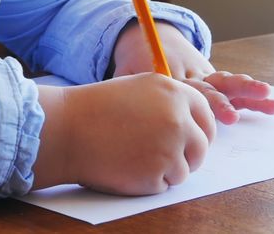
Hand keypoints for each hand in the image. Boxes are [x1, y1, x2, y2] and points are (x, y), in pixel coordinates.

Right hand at [34, 74, 215, 194]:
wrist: (67, 129)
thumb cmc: (95, 109)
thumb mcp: (138, 89)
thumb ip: (168, 102)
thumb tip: (192, 124)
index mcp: (174, 93)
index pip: (206, 116)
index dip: (201, 131)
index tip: (194, 140)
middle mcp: (178, 119)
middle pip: (201, 147)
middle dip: (187, 155)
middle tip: (163, 156)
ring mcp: (170, 148)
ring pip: (184, 170)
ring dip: (164, 170)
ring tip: (133, 156)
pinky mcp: (157, 174)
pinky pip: (164, 185)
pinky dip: (147, 182)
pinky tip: (125, 166)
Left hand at [113, 21, 273, 123]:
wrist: (148, 37)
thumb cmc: (133, 64)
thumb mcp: (126, 74)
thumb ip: (128, 89)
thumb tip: (118, 109)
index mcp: (166, 71)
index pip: (181, 87)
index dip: (193, 99)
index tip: (199, 111)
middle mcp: (189, 73)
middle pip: (206, 87)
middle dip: (220, 102)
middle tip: (231, 117)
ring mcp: (204, 75)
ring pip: (225, 82)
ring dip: (246, 91)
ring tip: (268, 97)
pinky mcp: (213, 80)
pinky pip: (233, 88)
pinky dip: (251, 97)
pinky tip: (272, 104)